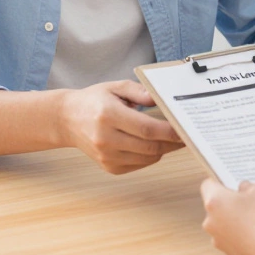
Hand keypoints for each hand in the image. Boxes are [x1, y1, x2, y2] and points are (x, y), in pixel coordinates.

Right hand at [59, 81, 183, 173]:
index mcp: (108, 115)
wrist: (68, 119)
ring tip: (172, 139)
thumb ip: (140, 91)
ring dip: (163, 150)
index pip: (146, 129)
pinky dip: (150, 156)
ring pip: (147, 158)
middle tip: (186, 135)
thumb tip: (162, 98)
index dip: (169, 131)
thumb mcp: (115, 87)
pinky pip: (138, 164)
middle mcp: (105, 138)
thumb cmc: (94, 100)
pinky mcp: (108, 166)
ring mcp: (106, 156)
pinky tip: (152, 144)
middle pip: (149, 146)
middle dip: (172, 143)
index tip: (185, 129)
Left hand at [200, 179, 254, 254]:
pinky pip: (233, 238)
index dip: (221, 182)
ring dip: (236, 219)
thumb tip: (244, 191)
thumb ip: (249, 186)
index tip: (233, 184)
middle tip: (251, 200)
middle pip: (216, 206)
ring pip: (224, 223)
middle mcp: (211, 222)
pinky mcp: (230, 254)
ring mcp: (219, 240)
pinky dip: (242, 234)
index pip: (208, 185)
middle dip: (231, 202)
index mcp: (215, 201)